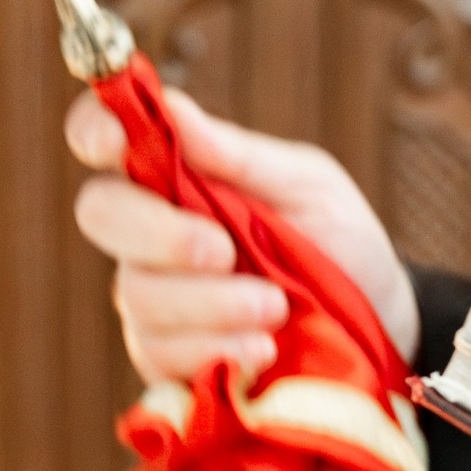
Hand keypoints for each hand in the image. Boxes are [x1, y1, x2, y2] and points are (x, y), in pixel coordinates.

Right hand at [66, 83, 417, 387]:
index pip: (101, 137)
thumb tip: (171, 108)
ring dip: (212, 304)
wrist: (377, 325)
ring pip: (137, 294)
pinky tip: (263, 351)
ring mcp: (149, 300)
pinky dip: (216, 351)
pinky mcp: (163, 362)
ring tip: (276, 309)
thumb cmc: (339, 241)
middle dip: (160, 233)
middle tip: (225, 251)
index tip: (117, 137)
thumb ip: (237, 155)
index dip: (93, 129)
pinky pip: (161, 354)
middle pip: (99, 213)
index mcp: (173, 174)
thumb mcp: (307, 186)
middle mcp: (147, 235)